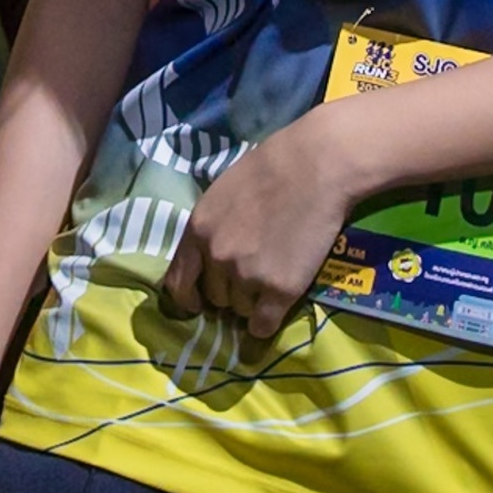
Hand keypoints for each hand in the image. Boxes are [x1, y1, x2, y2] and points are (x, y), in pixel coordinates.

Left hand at [160, 122, 356, 340]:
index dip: (188, 298)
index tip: (197, 304)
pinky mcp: (279, 290)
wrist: (315, 167)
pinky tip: (274, 313)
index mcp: (197, 232)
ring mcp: (247, 276)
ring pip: (240, 310)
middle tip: (252, 278)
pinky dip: (266, 324)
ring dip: (252, 303)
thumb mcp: (221, 194)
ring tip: (272, 280)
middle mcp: (216, 258)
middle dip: (230, 292)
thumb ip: (210, 228)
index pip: (177, 282)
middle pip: (215, 297)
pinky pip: (263, 325)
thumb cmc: (271, 169)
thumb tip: (208, 255)